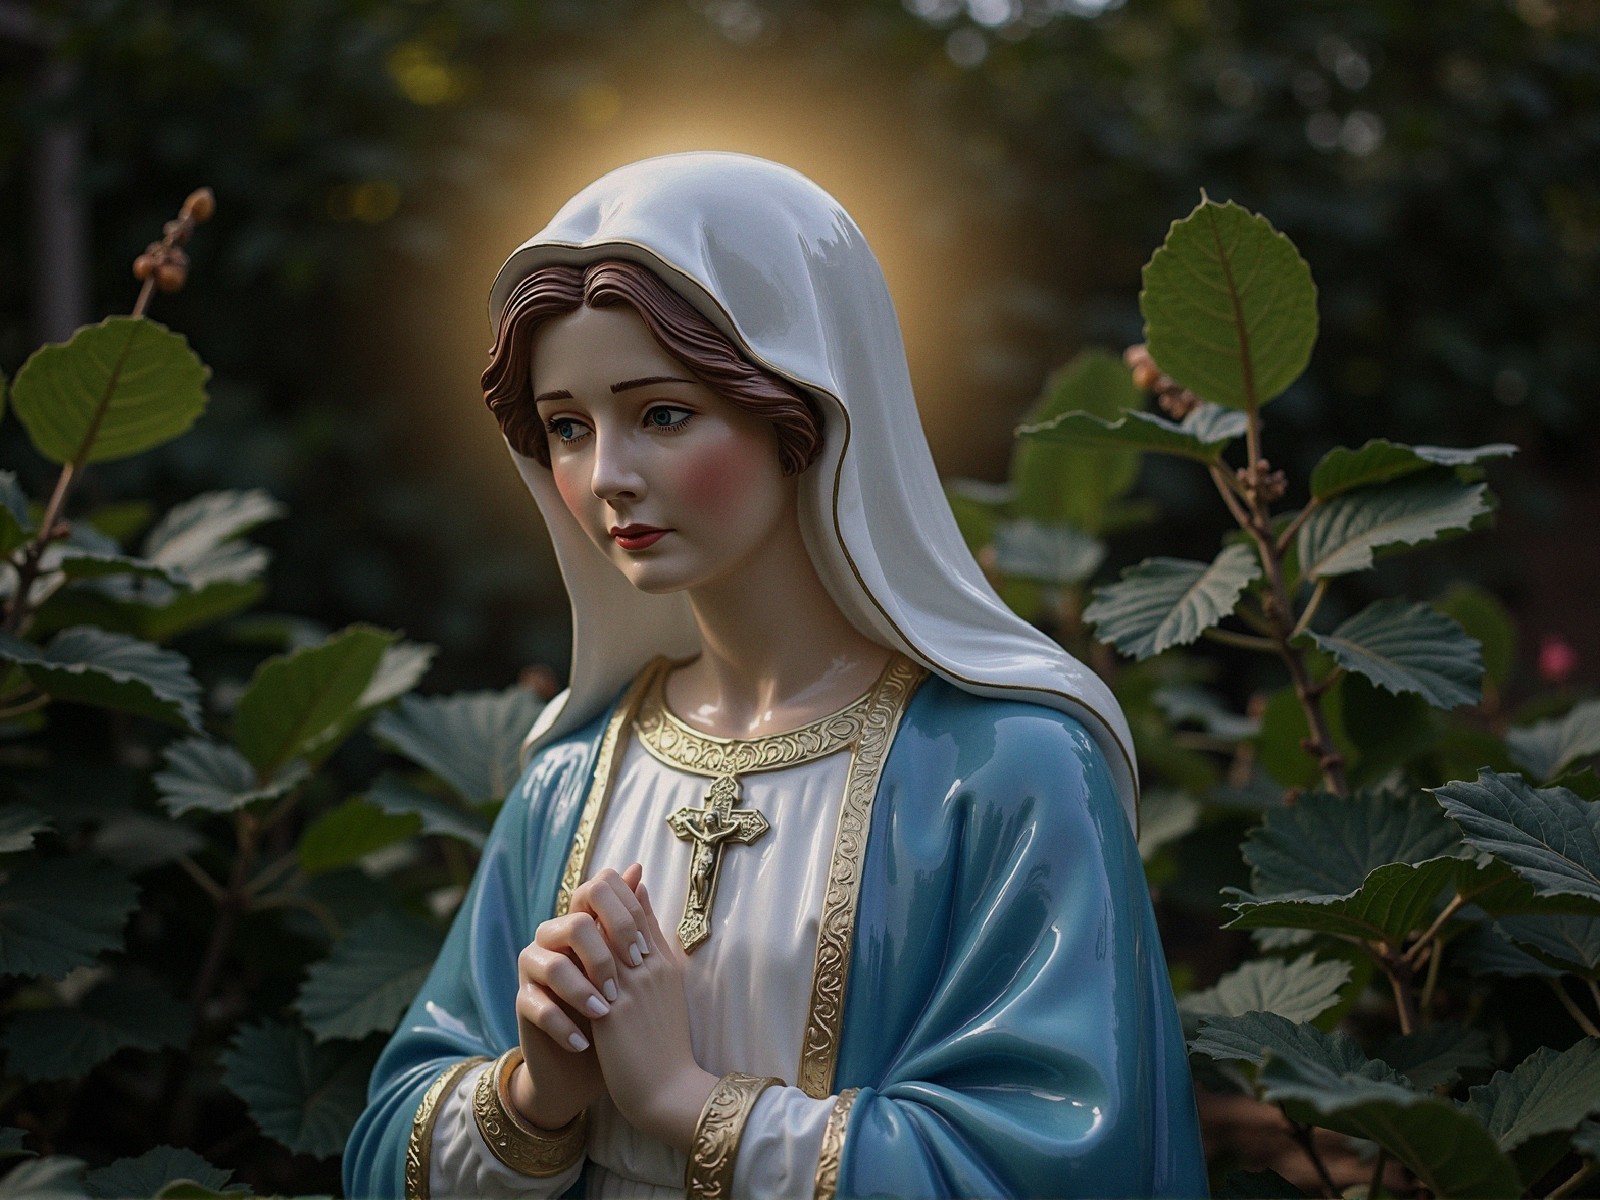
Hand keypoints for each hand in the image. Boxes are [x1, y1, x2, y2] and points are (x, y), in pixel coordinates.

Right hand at [511, 864, 648, 1128]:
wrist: (587, 1063)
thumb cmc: (615, 1009)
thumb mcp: (630, 968)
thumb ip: (632, 919)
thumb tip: (636, 868)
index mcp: (582, 923)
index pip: (593, 893)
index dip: (620, 918)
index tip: (642, 954)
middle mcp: (553, 938)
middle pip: (574, 925)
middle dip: (601, 959)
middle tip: (620, 991)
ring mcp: (534, 968)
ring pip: (553, 966)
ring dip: (582, 993)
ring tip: (603, 1017)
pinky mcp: (522, 1002)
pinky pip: (536, 1005)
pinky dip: (563, 1027)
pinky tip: (583, 1045)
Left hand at [589, 879, 717, 1151]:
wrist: (669, 1091)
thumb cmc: (668, 1044)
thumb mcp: (670, 990)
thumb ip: (657, 953)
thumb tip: (647, 916)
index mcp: (666, 964)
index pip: (642, 912)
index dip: (620, 893)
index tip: (603, 886)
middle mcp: (650, 969)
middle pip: (623, 913)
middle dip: (599, 897)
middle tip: (579, 896)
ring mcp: (632, 988)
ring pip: (603, 935)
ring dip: (583, 923)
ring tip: (563, 921)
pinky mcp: (612, 1012)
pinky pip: (586, 973)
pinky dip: (571, 960)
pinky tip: (553, 953)